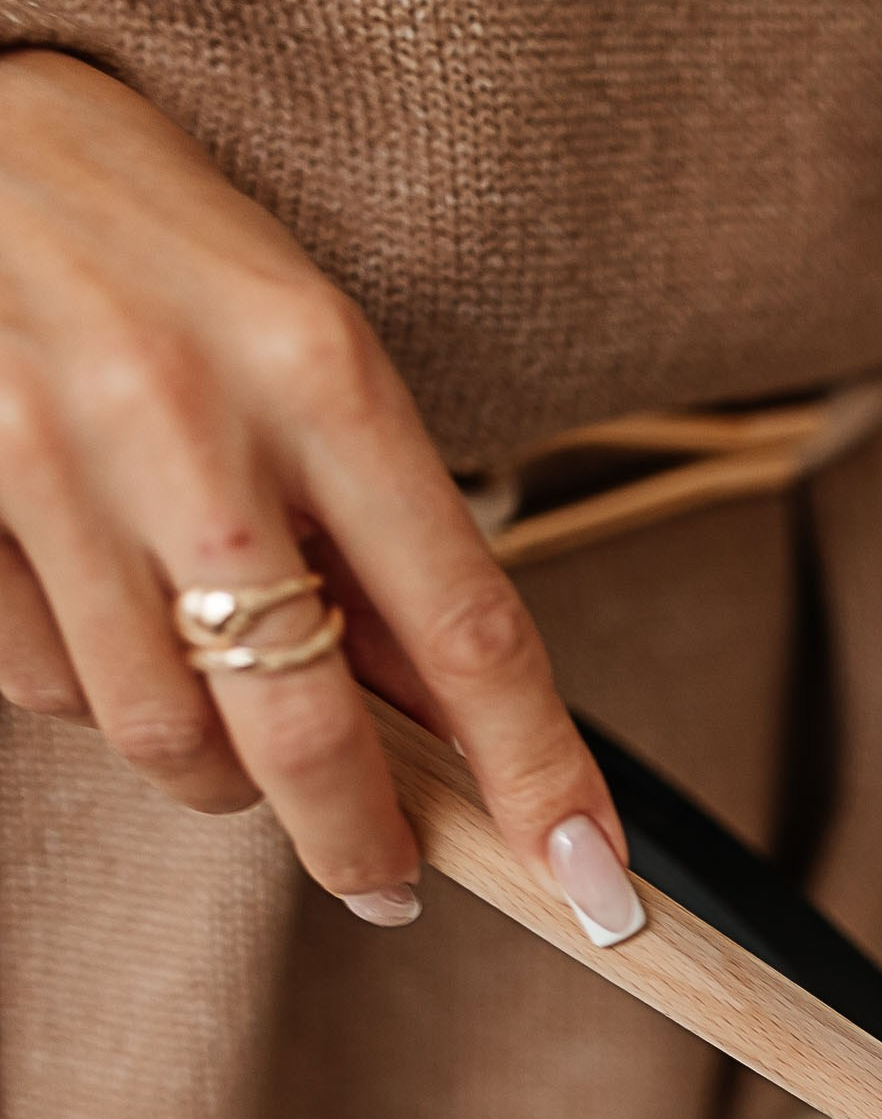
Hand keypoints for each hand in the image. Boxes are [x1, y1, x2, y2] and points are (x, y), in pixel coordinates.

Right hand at [0, 50, 635, 933]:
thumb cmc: (157, 236)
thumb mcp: (305, 344)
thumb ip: (375, 527)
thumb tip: (450, 720)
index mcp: (321, 373)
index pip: (470, 630)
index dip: (539, 777)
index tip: (590, 877)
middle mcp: (193, 431)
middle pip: (306, 732)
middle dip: (361, 844)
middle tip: (386, 881)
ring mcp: (52, 473)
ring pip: (164, 740)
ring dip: (215, 774)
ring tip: (228, 719)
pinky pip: (45, 687)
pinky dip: (95, 689)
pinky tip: (106, 614)